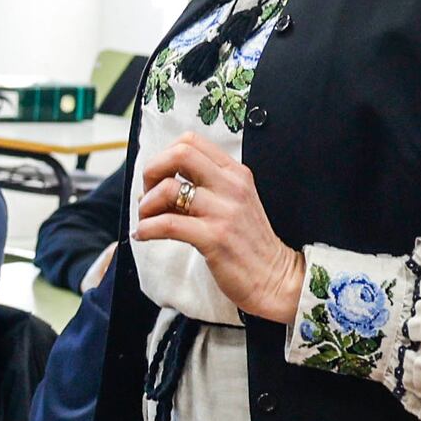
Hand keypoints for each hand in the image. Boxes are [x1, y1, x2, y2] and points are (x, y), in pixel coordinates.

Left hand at [133, 135, 301, 323]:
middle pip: (179, 154)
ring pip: (169, 189)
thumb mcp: (233, 204)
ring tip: (145, 220)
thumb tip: (158, 183)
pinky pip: (168, 224)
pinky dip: (147, 228)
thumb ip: (204, 188)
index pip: (191, 141)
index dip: (164, 156)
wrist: (276, 278)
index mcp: (235, 173)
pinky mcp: (214, 238)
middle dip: (152, 171)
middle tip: (147, 195)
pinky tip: (144, 235)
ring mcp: (224, 211)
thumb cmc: (248, 244)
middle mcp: (231, 186)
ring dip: (146, 205)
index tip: (158, 178)